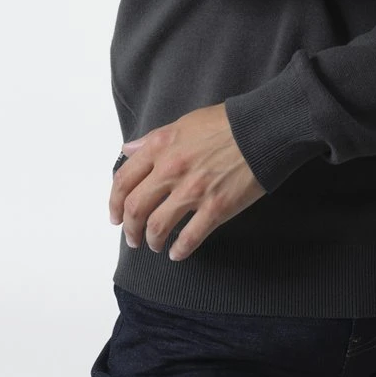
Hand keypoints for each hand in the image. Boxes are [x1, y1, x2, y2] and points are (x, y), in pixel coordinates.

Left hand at [108, 103, 265, 261]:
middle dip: (130, 229)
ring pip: (157, 227)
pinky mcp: (215, 209)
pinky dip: (179, 251)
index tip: (116, 215)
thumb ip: (153, 139)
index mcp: (160, 147)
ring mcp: (192, 192)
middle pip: (135, 208)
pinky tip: (177, 254)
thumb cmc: (225, 124)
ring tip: (155, 245)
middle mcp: (171, 170)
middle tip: (132, 238)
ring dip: (152, 241)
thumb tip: (129, 149)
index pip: (123, 180)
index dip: (114, 202)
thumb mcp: (183, 123)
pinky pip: (189, 238)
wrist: (261, 130)